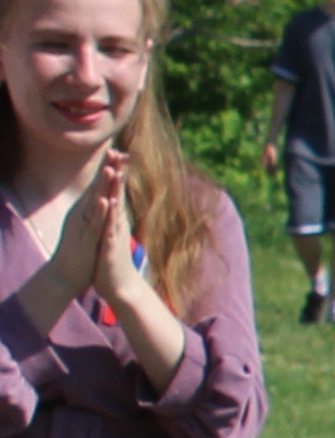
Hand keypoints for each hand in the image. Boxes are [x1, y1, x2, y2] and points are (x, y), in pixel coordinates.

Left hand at [76, 153, 142, 304]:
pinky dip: (110, 214)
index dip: (116, 171)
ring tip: (115, 171)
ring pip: (116, 206)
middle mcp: (117, 222)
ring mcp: (115, 233)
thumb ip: (114, 219)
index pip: (115, 190)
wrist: (119, 285)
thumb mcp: (111, 234)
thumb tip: (114, 205)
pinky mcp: (111, 245)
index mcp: (115, 218)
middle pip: (118, 193)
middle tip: (120, 152)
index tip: (116, 151)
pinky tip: (110, 203)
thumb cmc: (112, 260)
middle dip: (119, 172)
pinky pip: (110, 227)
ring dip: (116, 189)